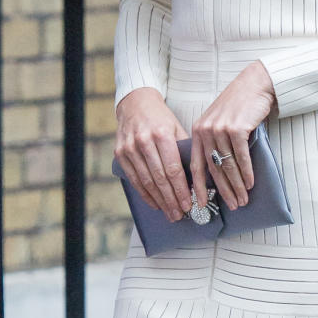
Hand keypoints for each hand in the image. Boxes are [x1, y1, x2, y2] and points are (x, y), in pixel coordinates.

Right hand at [114, 88, 191, 221]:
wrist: (135, 103)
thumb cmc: (161, 118)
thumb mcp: (177, 128)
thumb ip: (185, 150)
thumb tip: (197, 178)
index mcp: (162, 134)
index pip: (173, 169)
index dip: (181, 190)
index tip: (188, 204)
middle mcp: (144, 141)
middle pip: (160, 178)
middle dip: (171, 200)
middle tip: (180, 214)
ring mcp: (129, 148)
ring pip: (146, 181)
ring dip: (159, 200)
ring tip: (170, 213)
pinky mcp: (120, 153)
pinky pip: (134, 179)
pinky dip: (145, 194)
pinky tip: (155, 203)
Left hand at [191, 61, 276, 211]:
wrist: (255, 84)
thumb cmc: (239, 105)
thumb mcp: (219, 122)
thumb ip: (214, 142)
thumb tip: (219, 171)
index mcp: (198, 132)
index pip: (195, 165)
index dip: (198, 187)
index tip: (200, 204)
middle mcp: (205, 131)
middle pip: (213, 169)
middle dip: (223, 191)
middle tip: (231, 206)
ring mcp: (220, 130)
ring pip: (228, 165)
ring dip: (237, 185)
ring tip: (243, 199)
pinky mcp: (236, 128)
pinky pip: (241, 157)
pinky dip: (247, 172)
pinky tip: (250, 183)